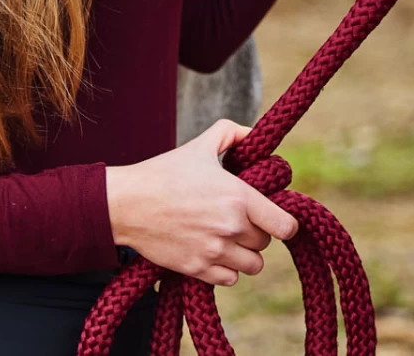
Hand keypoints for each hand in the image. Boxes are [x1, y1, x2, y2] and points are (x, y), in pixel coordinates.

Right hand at [104, 118, 298, 284]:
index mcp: (238, 196)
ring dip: (245, 253)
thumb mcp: (200, 145)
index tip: (277, 218)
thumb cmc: (165, 172)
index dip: (285, 222)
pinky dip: (226, 269)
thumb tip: (253, 134)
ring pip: (253, 265)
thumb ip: (231, 133)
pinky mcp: (198, 269)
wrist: (128, 203)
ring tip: (228, 237)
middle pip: (266, 243)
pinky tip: (214, 250)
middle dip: (257, 231)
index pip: (284, 225)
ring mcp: (214, 251)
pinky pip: (230, 279)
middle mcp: (231, 227)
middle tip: (238, 218)